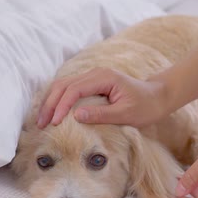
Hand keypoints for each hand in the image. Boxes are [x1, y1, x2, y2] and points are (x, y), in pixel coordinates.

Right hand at [36, 68, 171, 127]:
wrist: (157, 97)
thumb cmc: (145, 106)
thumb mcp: (126, 114)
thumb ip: (102, 114)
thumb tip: (76, 116)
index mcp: (103, 78)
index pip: (74, 90)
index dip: (61, 106)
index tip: (54, 123)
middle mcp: (94, 74)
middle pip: (63, 85)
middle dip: (50, 104)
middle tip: (41, 124)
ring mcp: (92, 77)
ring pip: (63, 86)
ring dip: (50, 102)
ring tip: (42, 120)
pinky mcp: (91, 84)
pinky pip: (69, 89)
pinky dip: (57, 100)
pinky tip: (51, 113)